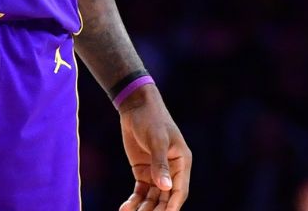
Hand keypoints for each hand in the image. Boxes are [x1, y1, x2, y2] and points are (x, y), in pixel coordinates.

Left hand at [116, 84, 191, 210]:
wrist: (135, 106)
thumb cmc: (151, 119)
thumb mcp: (156, 140)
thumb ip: (160, 164)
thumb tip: (165, 188)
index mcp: (182, 162)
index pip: (179, 190)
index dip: (172, 205)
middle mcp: (171, 170)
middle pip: (165, 197)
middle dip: (156, 210)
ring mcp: (156, 172)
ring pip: (152, 197)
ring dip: (144, 208)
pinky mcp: (142, 171)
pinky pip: (140, 191)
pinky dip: (134, 201)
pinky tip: (125, 208)